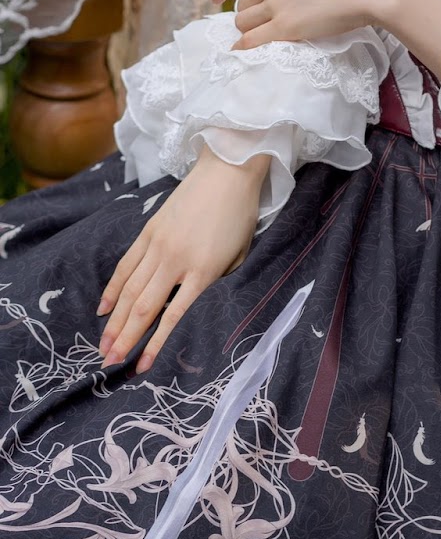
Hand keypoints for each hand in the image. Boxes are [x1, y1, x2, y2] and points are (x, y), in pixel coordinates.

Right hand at [98, 148, 267, 373]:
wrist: (227, 170)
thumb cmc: (240, 215)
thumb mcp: (240, 256)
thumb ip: (218, 283)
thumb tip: (198, 306)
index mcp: (203, 271)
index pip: (174, 317)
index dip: (156, 345)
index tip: (141, 367)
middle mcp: (176, 261)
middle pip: (144, 307)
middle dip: (125, 339)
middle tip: (108, 363)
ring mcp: (158, 245)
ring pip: (130, 290)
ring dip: (115, 320)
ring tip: (102, 344)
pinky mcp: (148, 232)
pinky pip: (126, 265)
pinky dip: (113, 288)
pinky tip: (104, 308)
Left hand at [212, 0, 397, 50]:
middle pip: (243, 4)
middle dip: (247, 15)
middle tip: (258, 24)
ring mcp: (276, 4)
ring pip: (244, 22)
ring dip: (248, 31)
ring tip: (261, 36)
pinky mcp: (284, 27)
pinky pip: (252, 40)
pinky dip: (242, 47)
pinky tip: (239, 52)